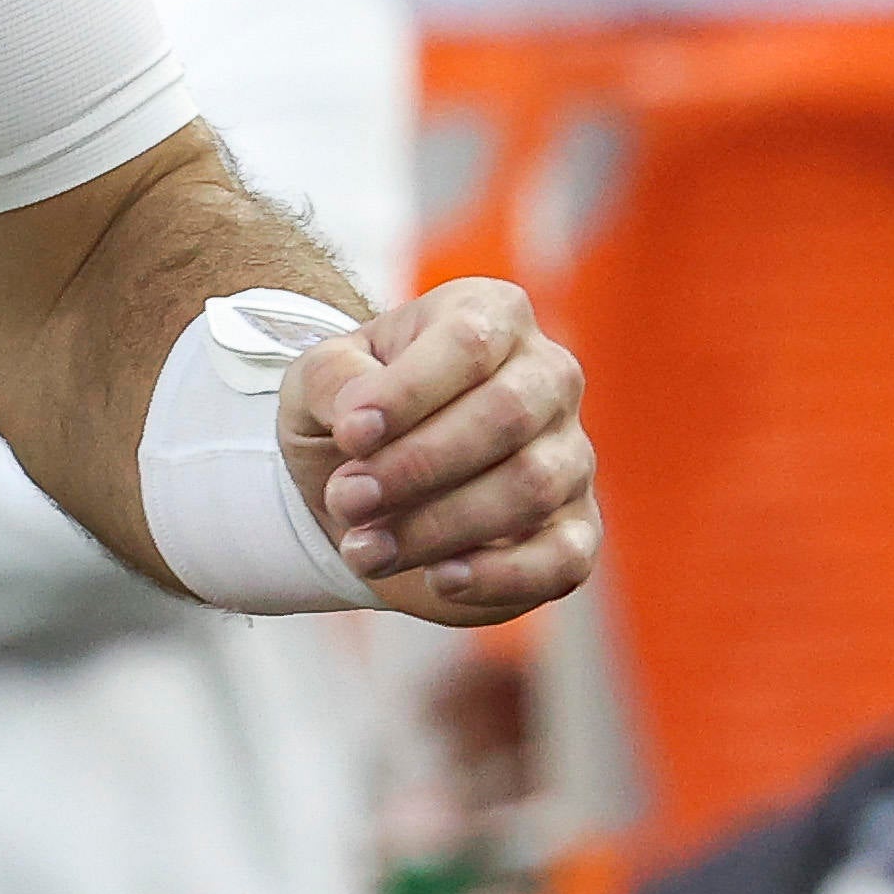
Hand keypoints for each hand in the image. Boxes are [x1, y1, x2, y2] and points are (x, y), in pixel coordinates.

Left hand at [284, 276, 594, 624]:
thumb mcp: (317, 382)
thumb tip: (360, 415)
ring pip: (530, 488)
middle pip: (506, 415)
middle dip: (416, 466)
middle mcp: (547, 376)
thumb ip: (331, 378)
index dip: (407, 392)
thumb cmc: (350, 417)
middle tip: (347, 499)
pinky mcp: (576, 530)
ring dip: (437, 526)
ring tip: (364, 547)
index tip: (347, 433)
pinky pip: (564, 558)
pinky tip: (440, 579)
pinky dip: (499, 576)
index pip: (469, 342)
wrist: (366, 491)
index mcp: (490, 315)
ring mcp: (571, 454)